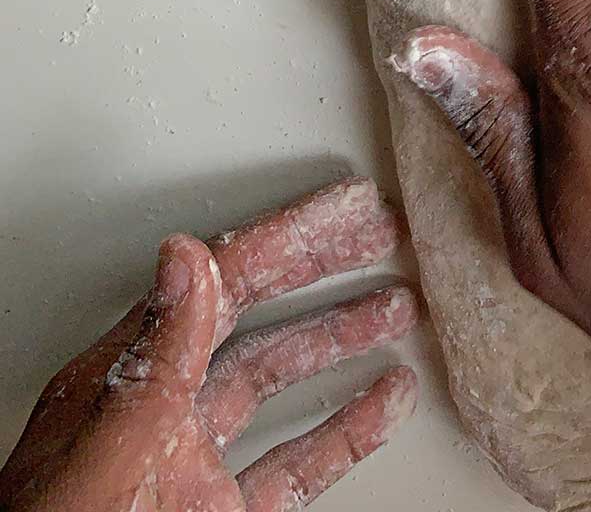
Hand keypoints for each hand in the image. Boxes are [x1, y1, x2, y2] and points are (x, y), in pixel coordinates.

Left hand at [1, 179, 417, 511]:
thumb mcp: (107, 454)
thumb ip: (151, 362)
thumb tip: (184, 259)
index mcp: (121, 388)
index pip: (217, 287)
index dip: (287, 239)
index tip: (344, 209)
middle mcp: (160, 418)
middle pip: (256, 320)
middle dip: (322, 271)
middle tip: (380, 233)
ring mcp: (190, 469)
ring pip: (278, 382)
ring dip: (340, 342)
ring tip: (397, 308)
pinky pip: (295, 463)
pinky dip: (346, 430)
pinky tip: (383, 402)